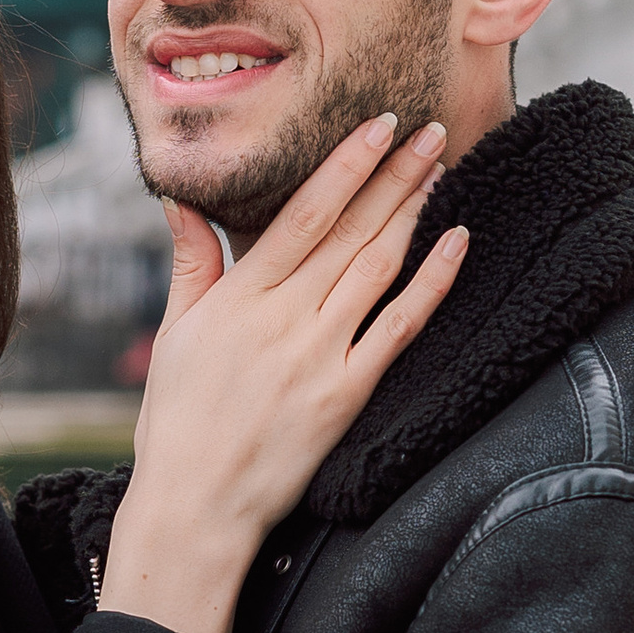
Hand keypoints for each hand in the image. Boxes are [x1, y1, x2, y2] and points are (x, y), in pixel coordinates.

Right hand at [99, 114, 467, 632]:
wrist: (196, 507)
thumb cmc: (178, 423)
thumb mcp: (175, 333)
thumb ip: (192, 262)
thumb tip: (182, 200)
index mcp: (239, 298)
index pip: (304, 214)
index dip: (346, 165)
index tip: (378, 125)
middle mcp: (284, 319)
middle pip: (351, 231)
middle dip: (394, 175)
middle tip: (431, 129)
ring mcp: (320, 357)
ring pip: (378, 267)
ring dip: (414, 213)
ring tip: (441, 170)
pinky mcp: (347, 395)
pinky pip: (400, 328)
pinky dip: (433, 283)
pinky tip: (458, 242)